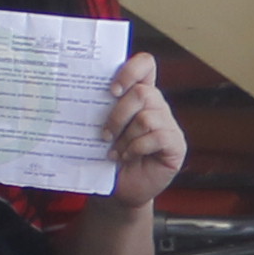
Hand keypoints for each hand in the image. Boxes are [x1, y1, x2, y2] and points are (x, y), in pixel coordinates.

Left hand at [92, 54, 184, 209]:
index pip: (145, 65)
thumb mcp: (102, 129)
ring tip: (115, 151)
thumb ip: (100, 111)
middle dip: (118, 115)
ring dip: (125, 137)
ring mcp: (168, 124)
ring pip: (146, 117)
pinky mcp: (175, 144)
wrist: (121, 189)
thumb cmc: (110, 157)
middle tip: (104, 135)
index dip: (130, 70)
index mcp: (139, 95)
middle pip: (142, 92)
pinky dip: (137, 148)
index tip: (111, 89)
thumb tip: (79, 97)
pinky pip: (157, 137)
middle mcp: (157, 105)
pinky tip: (127, 157)